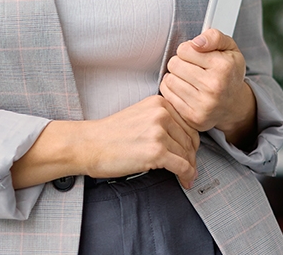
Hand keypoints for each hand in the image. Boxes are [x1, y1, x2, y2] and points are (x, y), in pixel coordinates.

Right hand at [11, 95, 198, 189]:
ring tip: (186, 176)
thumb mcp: (141, 115)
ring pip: (187, 153)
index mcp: (159, 102)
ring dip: (189, 167)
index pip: (188, 122)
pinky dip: (186, 175)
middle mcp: (161, 113)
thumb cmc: (111, 133)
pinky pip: (182, 166)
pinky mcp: (156, 151)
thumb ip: (162, 120)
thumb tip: (185, 138)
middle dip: (191, 155)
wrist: (90, 144)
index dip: (191, 140)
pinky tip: (184, 180)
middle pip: (190, 138)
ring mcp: (159, 132)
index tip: (190, 151)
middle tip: (189, 167)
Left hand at [159, 28, 256, 145]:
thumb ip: (214, 36)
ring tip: (188, 78)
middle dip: (180, 62)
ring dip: (175, 76)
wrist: (234, 103)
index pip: (184, 49)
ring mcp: (204, 105)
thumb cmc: (229, 72)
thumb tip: (196, 43)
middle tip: (191, 67)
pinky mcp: (194, 117)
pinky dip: (172, 89)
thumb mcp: (229, 47)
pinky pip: (167, 95)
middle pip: (174, 64)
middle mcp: (215, 87)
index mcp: (223, 67)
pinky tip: (183, 88)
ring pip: (169, 79)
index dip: (188, 49)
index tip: (196, 55)